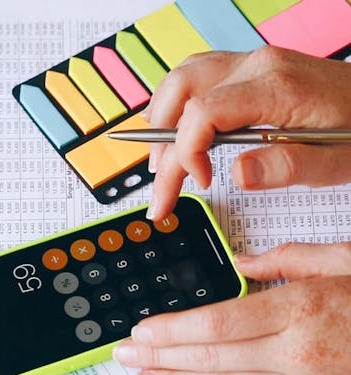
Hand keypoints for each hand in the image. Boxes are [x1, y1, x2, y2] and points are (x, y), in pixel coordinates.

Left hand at [113, 242, 350, 374]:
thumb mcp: (349, 261)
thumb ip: (294, 260)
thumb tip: (246, 264)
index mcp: (304, 305)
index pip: (219, 322)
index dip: (173, 331)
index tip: (143, 331)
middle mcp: (299, 351)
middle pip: (213, 358)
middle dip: (161, 359)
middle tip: (124, 359)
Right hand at [145, 47, 350, 219]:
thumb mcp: (332, 163)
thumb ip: (284, 167)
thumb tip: (237, 174)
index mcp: (276, 87)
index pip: (203, 112)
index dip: (188, 153)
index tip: (200, 184)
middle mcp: (258, 65)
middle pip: (182, 94)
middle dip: (162, 149)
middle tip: (161, 195)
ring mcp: (253, 62)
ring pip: (183, 78)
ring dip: (162, 122)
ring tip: (161, 167)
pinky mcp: (253, 68)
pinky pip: (200, 76)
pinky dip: (178, 105)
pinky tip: (175, 133)